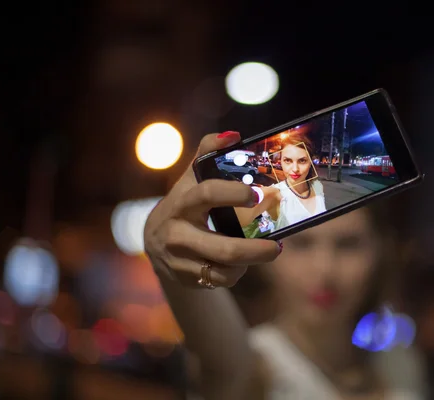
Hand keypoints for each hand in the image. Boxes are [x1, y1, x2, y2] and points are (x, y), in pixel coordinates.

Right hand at [143, 131, 282, 287]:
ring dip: (249, 262)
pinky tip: (239, 264)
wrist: (156, 242)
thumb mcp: (191, 179)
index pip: (208, 194)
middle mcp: (177, 233)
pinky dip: (236, 273)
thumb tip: (234, 136)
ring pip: (225, 270)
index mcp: (181, 202)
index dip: (234, 193)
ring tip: (261, 253)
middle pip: (224, 248)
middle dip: (256, 250)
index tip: (257, 195)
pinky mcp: (185, 277)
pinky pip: (220, 281)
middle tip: (277, 247)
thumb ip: (208, 153)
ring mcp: (179, 259)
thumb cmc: (184, 204)